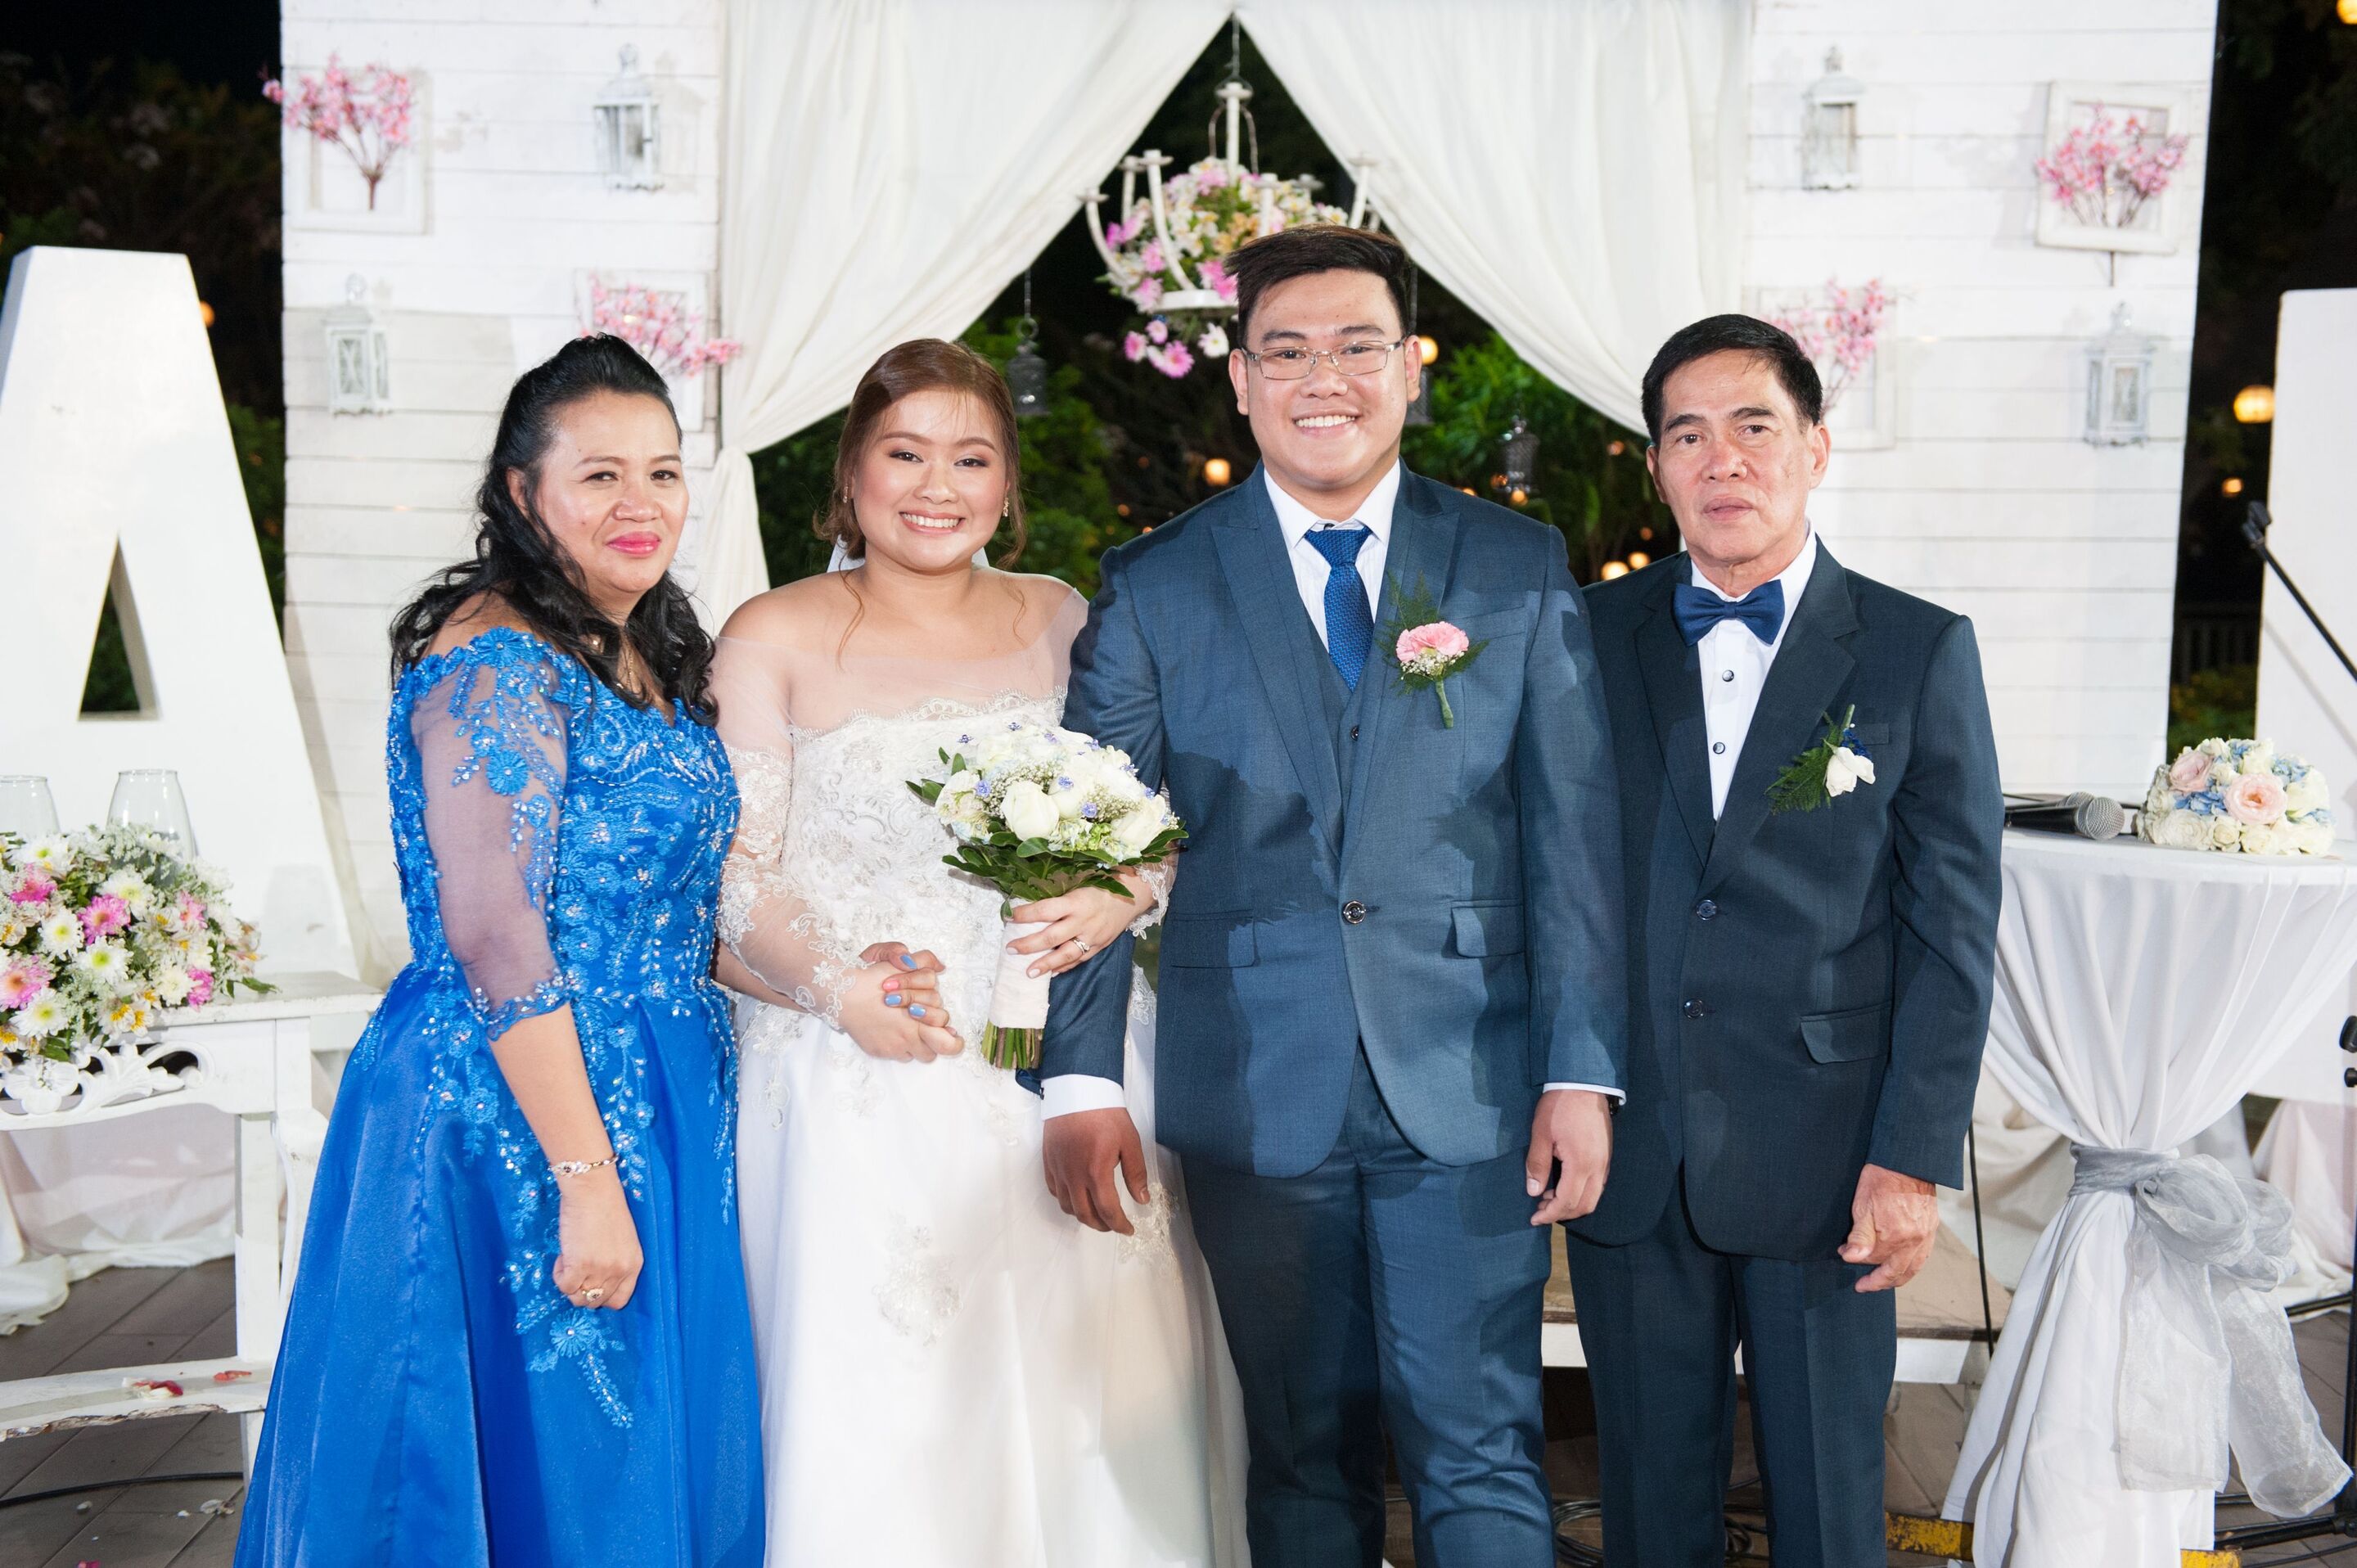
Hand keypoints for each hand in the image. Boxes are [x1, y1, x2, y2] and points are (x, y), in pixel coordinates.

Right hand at [552, 1166, 642, 1310]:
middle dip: (582, 1289)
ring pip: (578, 1299)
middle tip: (576, 1267)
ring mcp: (600, 1270)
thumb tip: (593, 1280)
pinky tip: (563, 1256)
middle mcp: (620, 1271)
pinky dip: (559, 1275)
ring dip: (570, 1283)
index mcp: (634, 1265)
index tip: (591, 1284)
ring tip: (569, 1259)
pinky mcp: (579, 1266)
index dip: (601, 1296)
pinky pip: (564, 1287)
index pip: (619, 1300)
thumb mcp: (621, 1240)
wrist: (593, 1188)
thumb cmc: (605, 1206)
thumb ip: (613, 1261)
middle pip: (596, 1302)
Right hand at [838, 942, 960, 1061]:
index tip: (953, 1036)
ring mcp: (891, 1048)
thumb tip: (940, 967)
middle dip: (933, 1038)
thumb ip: (924, 962)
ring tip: (910, 1028)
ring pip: (916, 1055)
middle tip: (926, 1026)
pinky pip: (898, 1055)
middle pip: (933, 1050)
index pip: (946, 1044)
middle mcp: (906, 1038)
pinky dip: (900, 1046)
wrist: (842, 994)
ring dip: (917, 1043)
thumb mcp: (899, 963)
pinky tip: (893, 1029)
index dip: (953, 1042)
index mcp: (917, 1020)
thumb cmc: (871, 979)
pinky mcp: (878, 1051)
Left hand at [1008, 876, 1147, 979]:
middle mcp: (1082, 921)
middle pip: (1051, 936)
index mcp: (1076, 902)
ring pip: (1065, 954)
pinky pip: (1079, 960)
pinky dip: (1064, 967)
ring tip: (1028, 972)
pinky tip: (1051, 973)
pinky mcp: (1099, 947)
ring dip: (1045, 964)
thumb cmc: (1101, 886)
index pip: (1045, 910)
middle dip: (1028, 945)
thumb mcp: (1079, 885)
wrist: (1131, 896)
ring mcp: (1091, 937)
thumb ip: (1060, 898)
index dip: (1025, 914)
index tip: (1009, 916)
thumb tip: (1032, 906)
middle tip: (1011, 949)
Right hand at [1042, 1107, 1149, 1234]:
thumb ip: (1136, 1173)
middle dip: (1102, 1226)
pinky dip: (1066, 1201)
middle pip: (1085, 1215)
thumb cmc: (1105, 1114)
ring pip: (1067, 1207)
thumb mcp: (1129, 1141)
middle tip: (1114, 1225)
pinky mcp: (1048, 1162)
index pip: (1108, 1211)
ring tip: (1097, 1213)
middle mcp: (1074, 1176)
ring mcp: (1059, 1170)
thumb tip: (1142, 1200)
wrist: (1077, 1091)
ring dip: (1083, 1216)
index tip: (1128, 1229)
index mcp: (1096, 1173)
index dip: (1119, 1225)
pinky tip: (1077, 1196)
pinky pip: (1054, 1191)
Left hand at [1526, 1089, 1612, 1223]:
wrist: (1584, 1083)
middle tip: (1540, 1210)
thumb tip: (1533, 1192)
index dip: (1550, 1214)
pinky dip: (1581, 1193)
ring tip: (1548, 1198)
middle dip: (1562, 1213)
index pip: (1567, 1202)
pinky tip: (1563, 1185)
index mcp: (1581, 1164)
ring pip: (1593, 1197)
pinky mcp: (1606, 1156)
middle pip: (1584, 1205)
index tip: (1534, 1218)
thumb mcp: (1541, 1133)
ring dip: (1572, 1204)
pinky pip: (1598, 1185)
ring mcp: (1605, 1163)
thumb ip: (1537, 1164)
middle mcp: (1598, 1168)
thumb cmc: (1559, 1106)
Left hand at [1841, 1162, 1938, 1290]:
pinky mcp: (1932, 1228)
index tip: (1845, 1255)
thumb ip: (1859, 1236)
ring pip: (1913, 1268)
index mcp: (1895, 1237)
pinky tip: (1904, 1266)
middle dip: (1879, 1282)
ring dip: (1897, 1278)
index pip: (1874, 1260)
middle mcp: (1914, 1241)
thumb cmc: (1882, 1179)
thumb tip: (1851, 1258)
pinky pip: (1923, 1257)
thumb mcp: (1862, 1205)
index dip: (1858, 1260)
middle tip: (1864, 1286)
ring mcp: (1925, 1235)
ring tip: (1883, 1282)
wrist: (1908, 1161)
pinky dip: (1912, 1266)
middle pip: (1896, 1272)